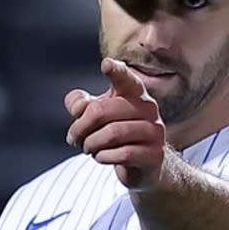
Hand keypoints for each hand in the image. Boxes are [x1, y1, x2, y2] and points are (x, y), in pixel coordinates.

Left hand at [64, 58, 165, 189]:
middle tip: (74, 138)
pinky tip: (101, 156)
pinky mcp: (155, 154)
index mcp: (133, 92)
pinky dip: (103, 157)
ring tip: (88, 148)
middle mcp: (148, 107)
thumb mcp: (95, 114)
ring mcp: (154, 131)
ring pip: (112, 133)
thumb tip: (78, 106)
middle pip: (102, 110)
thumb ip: (80, 104)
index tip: (105, 64)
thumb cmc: (116, 132)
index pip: (125, 78)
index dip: (116, 71)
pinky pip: (123, 154)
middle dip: (80, 127)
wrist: (141, 165)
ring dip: (91, 144)